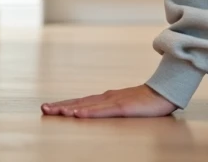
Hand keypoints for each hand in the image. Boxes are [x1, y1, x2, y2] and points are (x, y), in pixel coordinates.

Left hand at [41, 85, 177, 118]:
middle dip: (61, 106)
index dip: (63, 104)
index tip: (48, 107)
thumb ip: (107, 108)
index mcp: (105, 98)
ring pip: (88, 106)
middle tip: (44, 108)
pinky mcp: (122, 107)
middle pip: (79, 102)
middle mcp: (105, 98)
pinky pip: (103, 111)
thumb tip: (92, 112)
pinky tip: (79, 114)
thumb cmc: (144, 101)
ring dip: (71, 108)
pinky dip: (89, 113)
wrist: (163, 93)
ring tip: (56, 111)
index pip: (80, 102)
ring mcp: (114, 101)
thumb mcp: (122, 105)